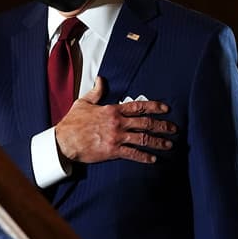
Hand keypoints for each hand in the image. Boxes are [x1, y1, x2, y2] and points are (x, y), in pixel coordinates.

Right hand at [54, 77, 176, 164]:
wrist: (64, 141)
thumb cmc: (72, 122)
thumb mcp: (83, 102)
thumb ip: (96, 91)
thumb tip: (101, 79)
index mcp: (112, 110)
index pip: (138, 106)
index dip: (154, 106)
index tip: (165, 109)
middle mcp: (118, 123)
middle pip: (145, 123)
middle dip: (162, 126)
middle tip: (173, 129)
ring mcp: (116, 137)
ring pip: (142, 139)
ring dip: (157, 142)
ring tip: (168, 145)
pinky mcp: (112, 151)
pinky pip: (132, 154)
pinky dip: (144, 157)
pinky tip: (153, 159)